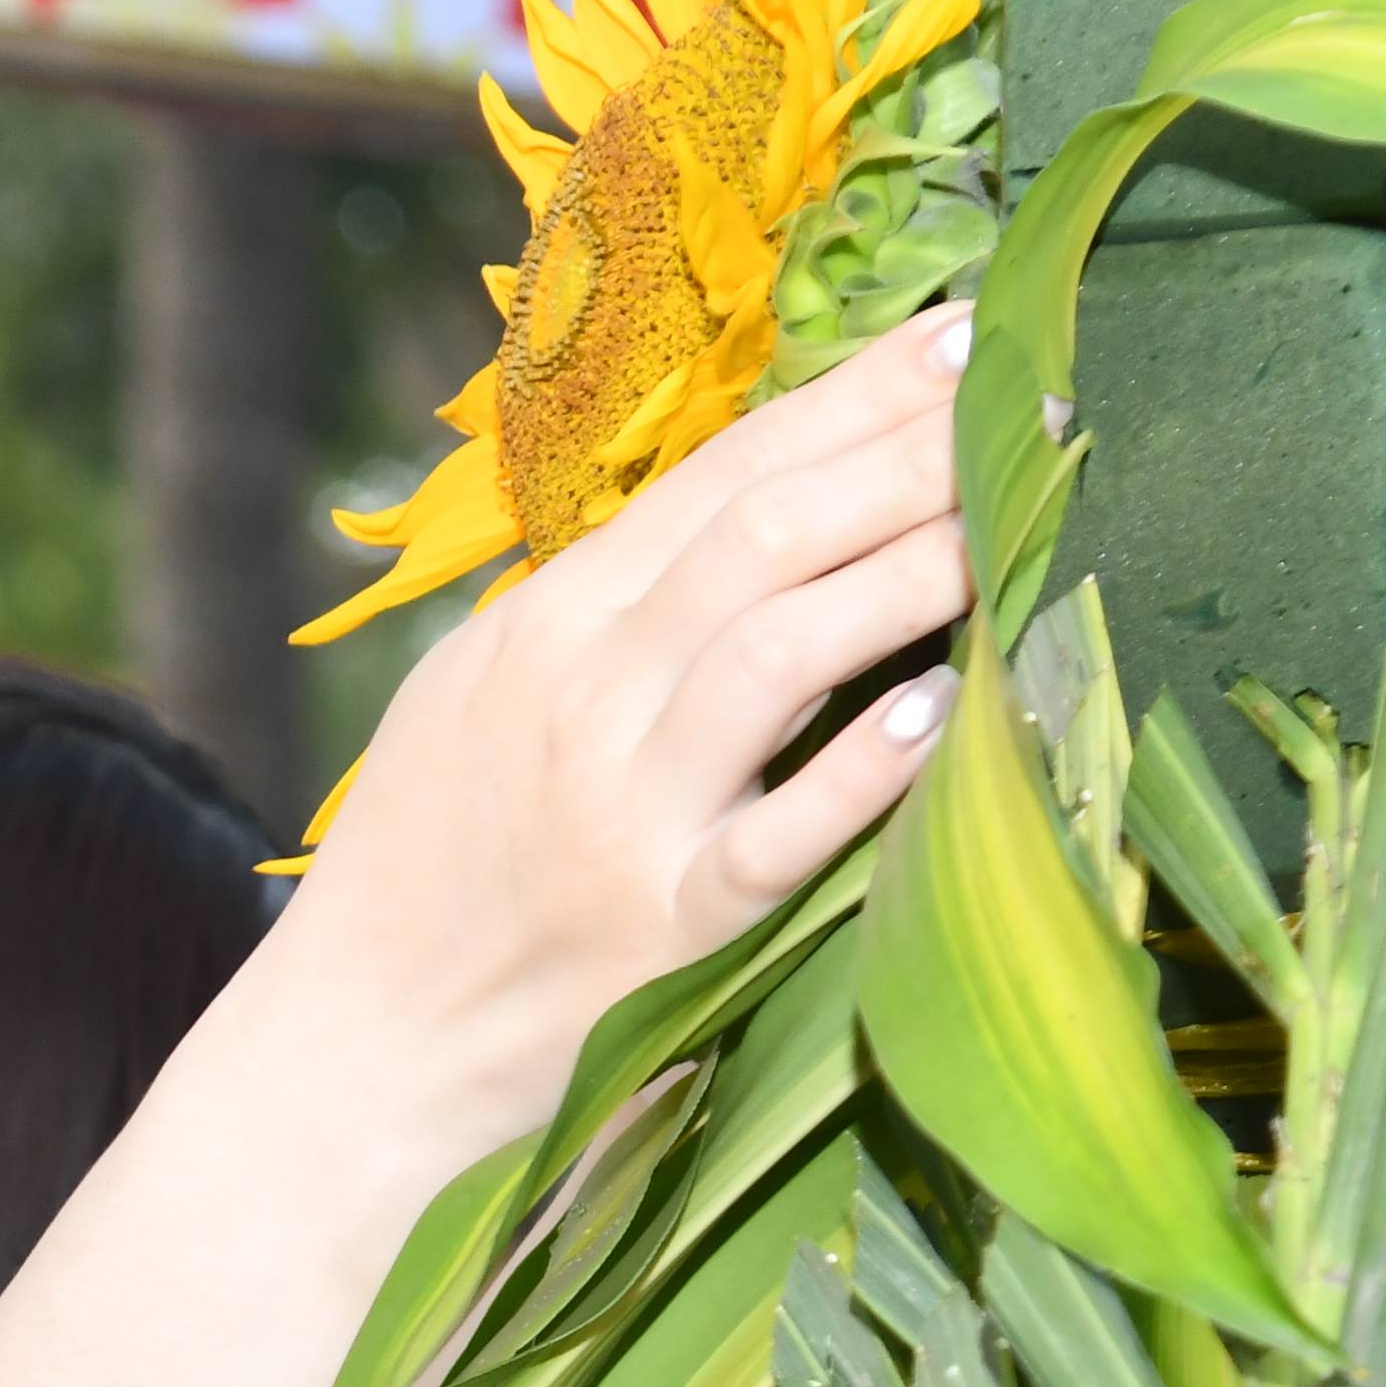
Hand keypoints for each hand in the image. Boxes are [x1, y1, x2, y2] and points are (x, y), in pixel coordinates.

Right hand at [246, 317, 977, 1160]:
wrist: (351, 1051)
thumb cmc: (427, 872)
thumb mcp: (478, 701)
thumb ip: (599, 614)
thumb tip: (747, 518)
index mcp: (546, 625)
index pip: (723, 476)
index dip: (852, 397)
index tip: (961, 335)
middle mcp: (584, 696)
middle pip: (769, 533)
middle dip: (911, 454)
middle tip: (1035, 400)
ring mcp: (624, 812)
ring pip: (783, 648)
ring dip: (913, 573)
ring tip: (1020, 520)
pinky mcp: (663, 930)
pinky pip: (779, 837)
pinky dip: (865, 770)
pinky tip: (947, 710)